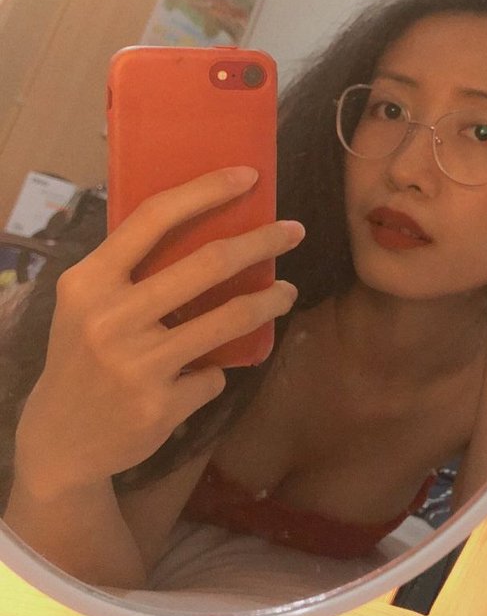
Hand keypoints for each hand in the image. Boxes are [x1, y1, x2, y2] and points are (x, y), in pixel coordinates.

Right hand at [13, 167, 303, 499]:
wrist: (60, 439)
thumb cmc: (83, 357)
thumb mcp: (87, 306)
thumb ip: (131, 272)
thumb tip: (206, 227)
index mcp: (89, 282)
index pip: (154, 218)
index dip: (206, 191)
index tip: (250, 176)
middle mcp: (110, 318)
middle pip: (209, 263)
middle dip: (263, 241)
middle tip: (296, 231)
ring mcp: (137, 364)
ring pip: (231, 318)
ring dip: (271, 301)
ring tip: (287, 292)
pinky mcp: (161, 403)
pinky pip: (215, 374)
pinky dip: (218, 369)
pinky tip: (203, 375)